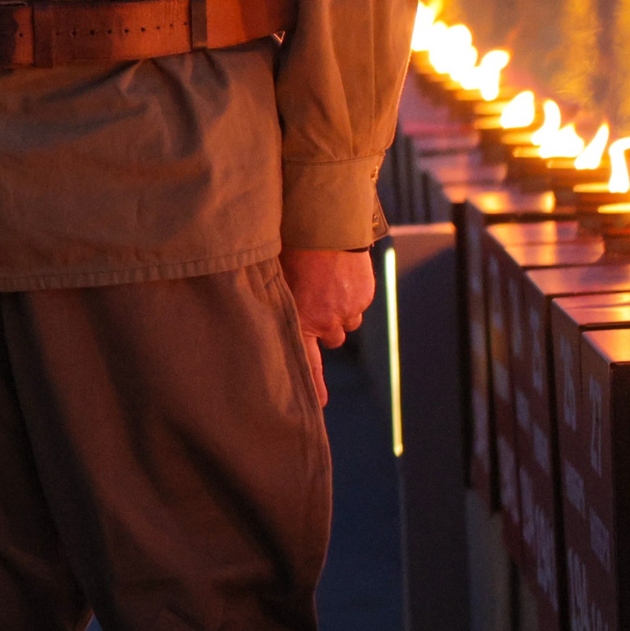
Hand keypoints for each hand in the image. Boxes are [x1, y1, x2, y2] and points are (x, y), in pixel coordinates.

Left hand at [280, 246, 374, 409]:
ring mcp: (349, 309)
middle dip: (325, 327)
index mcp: (301, 320)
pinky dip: (352, 294)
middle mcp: (328, 321)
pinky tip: (339, 273)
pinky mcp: (364, 295)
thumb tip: (266, 309)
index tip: (318, 406)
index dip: (313, 385)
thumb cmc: (289, 248)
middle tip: (316, 304)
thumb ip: (277, 300)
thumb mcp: (275, 277)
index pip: (307, 362)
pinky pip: (358, 303)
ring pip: (347, 321)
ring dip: (339, 310)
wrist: (325, 224)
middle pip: (332, 339)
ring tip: (326, 284)